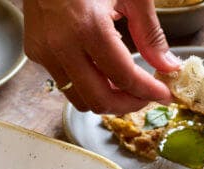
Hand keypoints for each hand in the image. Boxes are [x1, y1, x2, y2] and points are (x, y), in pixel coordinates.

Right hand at [23, 0, 181, 113]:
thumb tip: (168, 67)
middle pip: (98, 99)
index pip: (124, 77)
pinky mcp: (35, 52)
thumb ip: (150, 34)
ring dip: (105, 99)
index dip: (148, 92)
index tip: (164, 95)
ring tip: (123, 85)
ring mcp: (44, 51)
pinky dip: (86, 84)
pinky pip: (64, 81)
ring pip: (78, 98)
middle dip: (127, 105)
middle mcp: (62, 45)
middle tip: (145, 98)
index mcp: (89, 27)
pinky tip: (100, 69)